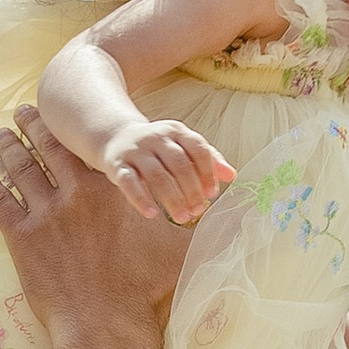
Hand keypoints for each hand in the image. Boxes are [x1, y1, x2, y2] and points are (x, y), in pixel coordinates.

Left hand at [0, 108, 185, 348]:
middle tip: (20, 111)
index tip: (55, 115)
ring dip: (7, 147)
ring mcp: (44, 215)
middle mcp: (73, 195)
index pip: (82, 150)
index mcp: (107, 192)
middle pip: (46, 149)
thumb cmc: (142, 290)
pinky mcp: (21, 239)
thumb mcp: (177, 250)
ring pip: (19, 168)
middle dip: (31, 126)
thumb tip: (228, 216)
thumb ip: (195, 227)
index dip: (65, 131)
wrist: (105, 325)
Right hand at [100, 117, 233, 227]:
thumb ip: (207, 159)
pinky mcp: (117, 165)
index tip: (212, 193)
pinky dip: (141, 199)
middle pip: (179, 164)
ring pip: (156, 175)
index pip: (197, 148)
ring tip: (182, 218)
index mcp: (176, 131)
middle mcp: (156, 137)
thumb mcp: (181, 147)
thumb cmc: (157, 148)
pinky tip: (152, 214)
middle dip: (191, 190)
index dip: (207, 172)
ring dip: (172, 199)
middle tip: (198, 210)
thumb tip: (231, 175)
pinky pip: (129, 183)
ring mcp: (136, 150)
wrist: (116, 138)